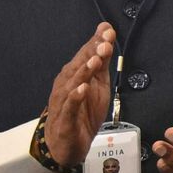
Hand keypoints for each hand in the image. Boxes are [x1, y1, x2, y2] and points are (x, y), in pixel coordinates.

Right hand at [42, 23, 115, 167]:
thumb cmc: (82, 112)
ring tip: (95, 61)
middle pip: (79, 66)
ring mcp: (64, 101)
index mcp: (75, 75)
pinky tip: (83, 89)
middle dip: (91, 53)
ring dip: (84, 71)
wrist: (67, 142)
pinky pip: (70, 106)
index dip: (96, 42)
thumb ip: (101, 62)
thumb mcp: (98, 84)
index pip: (86, 55)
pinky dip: (76, 97)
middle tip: (105, 42)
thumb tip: (106, 38)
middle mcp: (67, 85)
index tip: (108, 30)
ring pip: (73, 83)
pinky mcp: (65, 118)